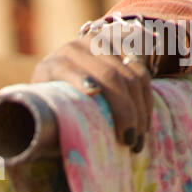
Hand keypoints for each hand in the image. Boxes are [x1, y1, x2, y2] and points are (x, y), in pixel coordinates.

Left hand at [30, 31, 153, 152]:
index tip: (93, 93)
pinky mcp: (118, 45)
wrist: (57, 81)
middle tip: (130, 141)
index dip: (81, 80)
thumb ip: (52, 125)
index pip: (68, 70)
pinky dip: (145, 96)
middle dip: (124, 110)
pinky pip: (140, 70)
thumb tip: (72, 147)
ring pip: (129, 74)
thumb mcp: (46, 118)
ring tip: (139, 136)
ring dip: (139, 108)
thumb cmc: (51, 113)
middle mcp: (74, 50)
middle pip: (109, 77)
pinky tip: (145, 119)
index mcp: (50, 68)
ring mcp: (98, 44)